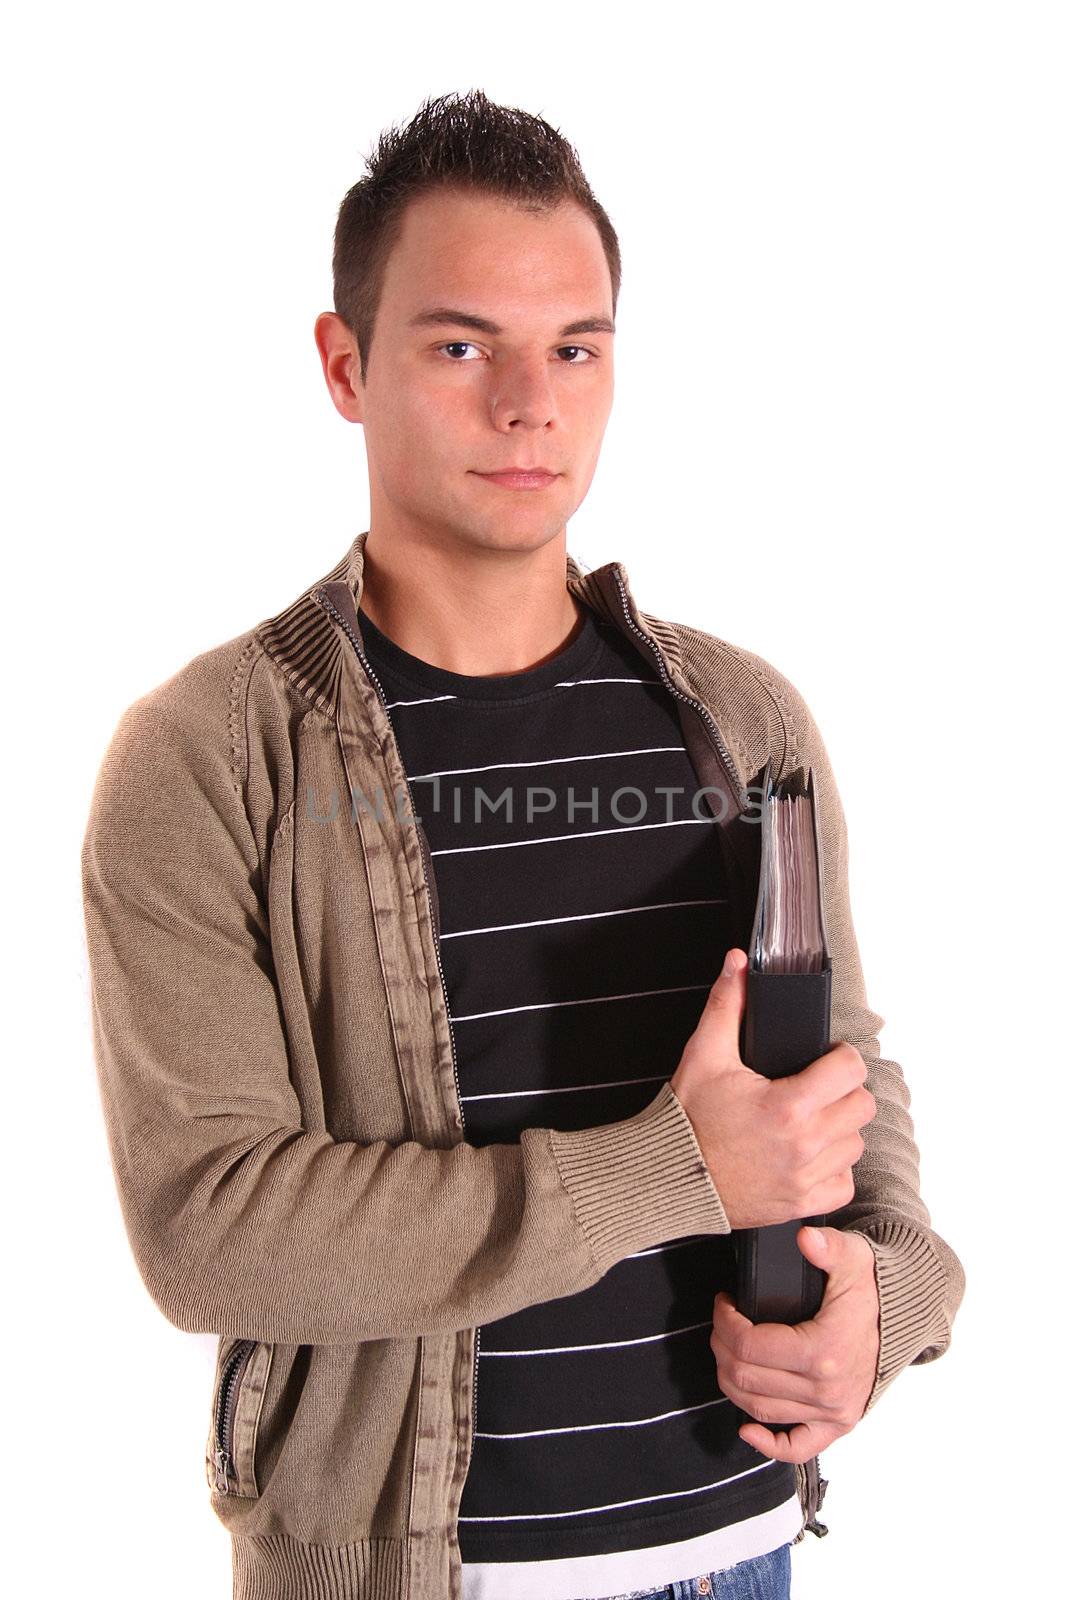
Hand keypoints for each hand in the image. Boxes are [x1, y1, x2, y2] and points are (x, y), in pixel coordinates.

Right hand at [670, 949, 877, 1227]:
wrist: (671, 1175)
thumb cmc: (688, 1120)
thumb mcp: (705, 1054)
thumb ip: (726, 1004)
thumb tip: (736, 963)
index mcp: (788, 1105)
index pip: (851, 1071)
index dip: (842, 1057)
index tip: (828, 1059)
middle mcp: (804, 1144)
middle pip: (861, 1107)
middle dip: (844, 1091)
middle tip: (819, 1087)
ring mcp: (805, 1177)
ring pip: (855, 1144)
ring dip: (840, 1129)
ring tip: (811, 1119)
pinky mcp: (801, 1202)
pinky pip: (844, 1183)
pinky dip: (834, 1169)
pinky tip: (810, 1154)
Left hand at [709, 1225, 879, 1462]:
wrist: (902, 1321)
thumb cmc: (872, 1290)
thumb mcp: (853, 1259)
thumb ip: (828, 1246)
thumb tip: (805, 1238)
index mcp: (823, 1351)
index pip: (748, 1346)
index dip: (724, 1322)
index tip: (724, 1302)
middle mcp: (826, 1390)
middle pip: (746, 1378)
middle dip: (721, 1347)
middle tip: (722, 1323)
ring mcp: (832, 1413)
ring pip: (758, 1408)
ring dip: (731, 1381)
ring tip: (729, 1351)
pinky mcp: (837, 1426)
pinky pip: (797, 1448)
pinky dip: (767, 1444)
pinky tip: (747, 1430)